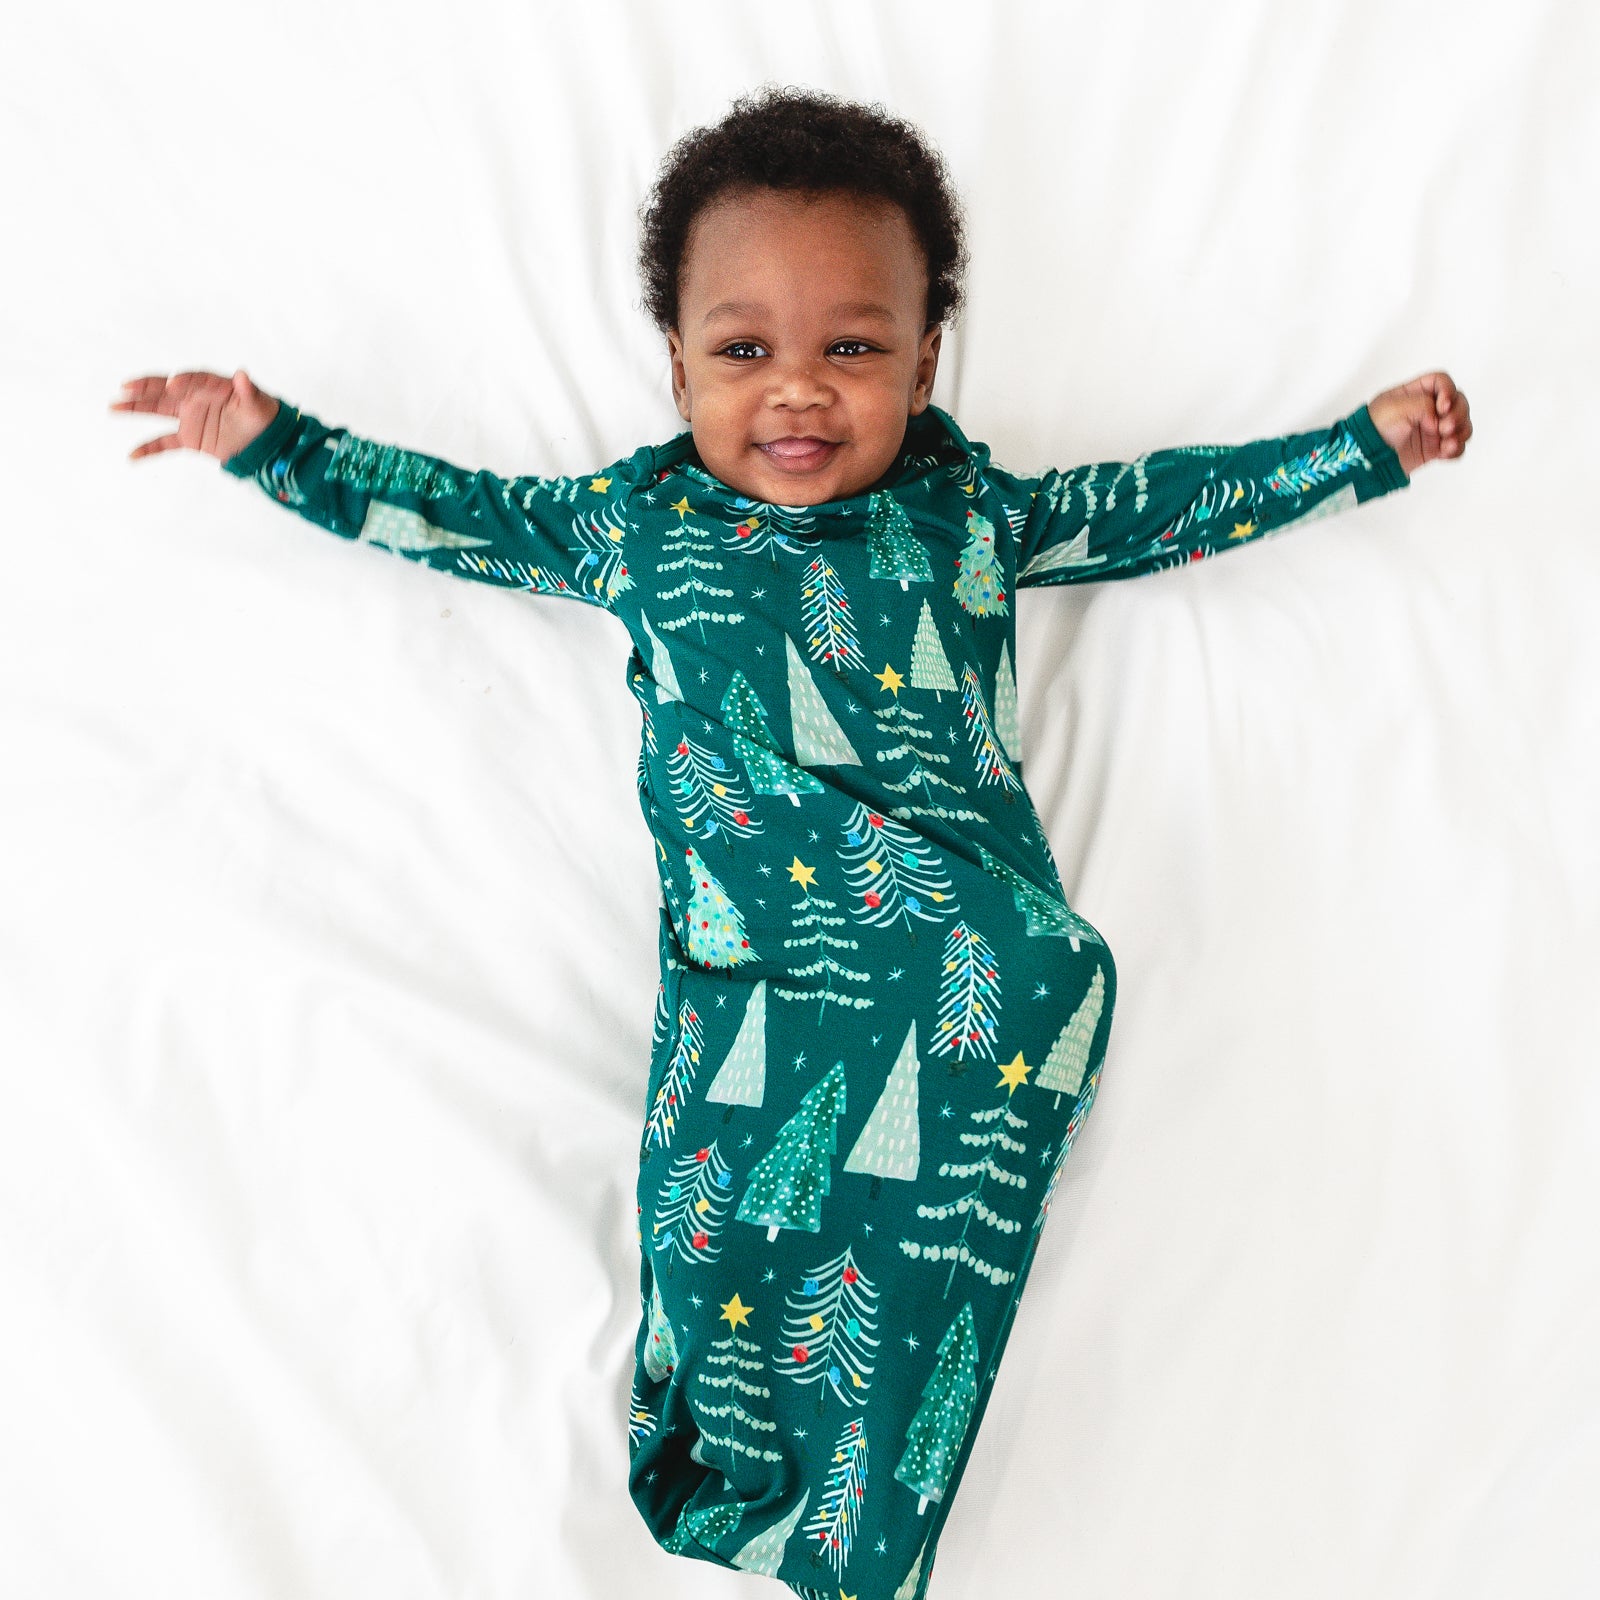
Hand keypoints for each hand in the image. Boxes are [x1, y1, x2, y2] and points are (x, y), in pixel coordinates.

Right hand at [109, 369, 279, 462]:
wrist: (266, 441)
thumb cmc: (263, 416)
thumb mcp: (259, 404)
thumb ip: (248, 390)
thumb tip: (243, 374)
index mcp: (212, 386)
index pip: (194, 379)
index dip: (184, 380)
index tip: (173, 384)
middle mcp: (195, 398)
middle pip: (166, 390)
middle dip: (146, 388)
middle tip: (126, 387)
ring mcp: (190, 417)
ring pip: (158, 410)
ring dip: (136, 408)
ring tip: (113, 406)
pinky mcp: (189, 437)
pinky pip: (165, 442)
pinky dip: (150, 448)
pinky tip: (132, 455)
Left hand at [1366, 370, 1472, 477]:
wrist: (1367, 460)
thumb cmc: (1373, 430)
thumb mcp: (1396, 408)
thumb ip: (1424, 404)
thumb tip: (1439, 417)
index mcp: (1415, 393)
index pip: (1441, 381)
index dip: (1448, 390)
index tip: (1441, 406)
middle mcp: (1426, 409)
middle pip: (1458, 401)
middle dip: (1458, 413)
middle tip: (1444, 428)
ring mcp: (1432, 429)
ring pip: (1462, 423)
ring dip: (1461, 431)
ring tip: (1447, 442)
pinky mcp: (1433, 448)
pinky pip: (1456, 446)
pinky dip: (1456, 449)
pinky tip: (1445, 452)